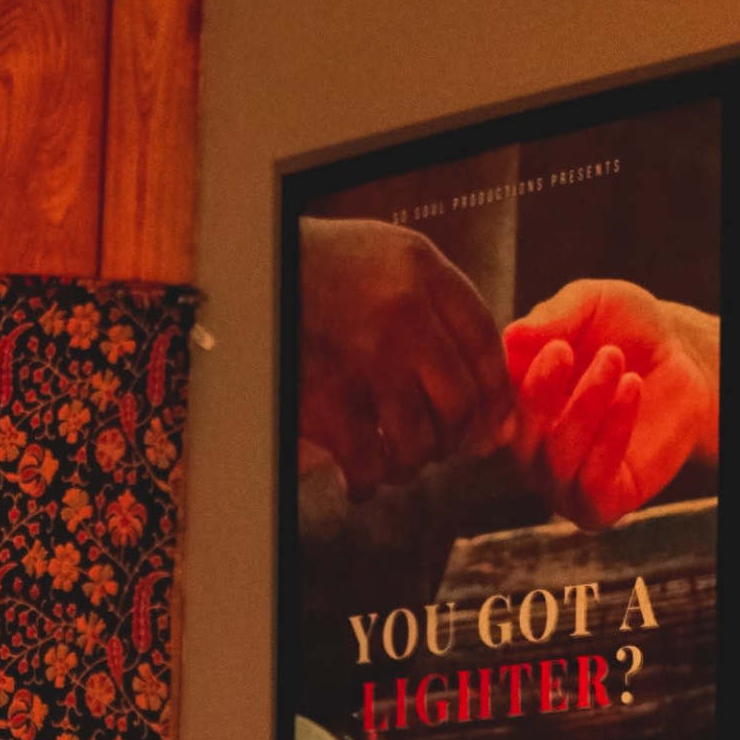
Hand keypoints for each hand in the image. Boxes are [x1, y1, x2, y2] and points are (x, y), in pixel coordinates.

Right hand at [297, 218, 509, 496]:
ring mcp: (365, 357)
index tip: (491, 425)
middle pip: (460, 402)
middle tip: (441, 447)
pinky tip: (359, 480)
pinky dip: (367, 482)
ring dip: (413, 463)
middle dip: (457, 439)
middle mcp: (402, 312)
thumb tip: (499, 413)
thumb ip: (445, 314)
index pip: (485, 347)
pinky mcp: (326, 398)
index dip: (495, 398)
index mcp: (422, 270)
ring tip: (397, 460)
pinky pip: (368, 462)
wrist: (241, 271)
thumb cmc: (324, 268)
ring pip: (420, 441)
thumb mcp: (390, 258)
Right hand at [503, 279, 719, 526]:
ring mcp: (562, 482)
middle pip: (516, 436)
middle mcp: (530, 449)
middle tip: (568, 351)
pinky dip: (611, 436)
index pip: (493, 404)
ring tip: (614, 361)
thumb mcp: (589, 304)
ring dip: (584, 406)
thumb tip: (510, 337)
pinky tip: (631, 390)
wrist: (688, 359)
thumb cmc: (629, 331)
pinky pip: (592, 485)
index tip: (551, 346)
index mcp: (513, 405)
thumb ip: (551, 317)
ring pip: (556, 460)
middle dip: (540, 393)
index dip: (512, 380)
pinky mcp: (600, 505)